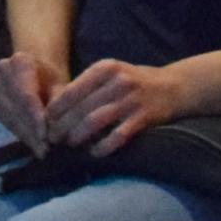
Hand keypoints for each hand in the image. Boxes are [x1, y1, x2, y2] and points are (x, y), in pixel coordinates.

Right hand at [0, 50, 61, 154]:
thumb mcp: (60, 87)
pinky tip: (32, 143)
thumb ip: (58, 104)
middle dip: (32, 131)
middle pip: (16, 107)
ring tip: (41, 151)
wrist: (36, 71)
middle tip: (45, 150)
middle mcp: (3, 69)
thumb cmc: (51, 79)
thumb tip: (54, 131)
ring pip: (9, 115)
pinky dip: (18, 133)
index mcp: (21, 60)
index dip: (35, 118)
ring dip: (25, 136)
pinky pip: (3, 119)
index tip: (46, 138)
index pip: (27, 95)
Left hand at [44, 56, 193, 154]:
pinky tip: (94, 153)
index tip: (45, 123)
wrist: (174, 86)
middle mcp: (117, 81)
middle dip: (63, 126)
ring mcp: (131, 99)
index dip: (55, 109)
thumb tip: (58, 109)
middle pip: (80, 107)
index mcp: (105, 68)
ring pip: (95, 120)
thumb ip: (89, 86)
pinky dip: (103, 146)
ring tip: (70, 145)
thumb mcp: (113, 73)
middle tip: (53, 139)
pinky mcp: (143, 116)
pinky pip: (118, 135)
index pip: (72, 90)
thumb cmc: (136, 82)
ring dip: (78, 136)